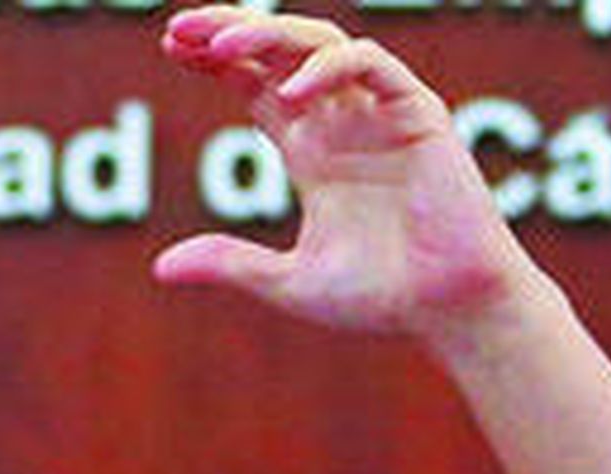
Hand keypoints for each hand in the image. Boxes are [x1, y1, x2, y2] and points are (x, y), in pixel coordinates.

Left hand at [155, 7, 531, 337]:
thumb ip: (231, 266)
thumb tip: (159, 268)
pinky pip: (371, 65)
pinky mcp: (417, 114)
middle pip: (279, 51)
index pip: (256, 82)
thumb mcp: (289, 283)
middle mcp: (341, 122)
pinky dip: (330, 68)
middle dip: (231, 31)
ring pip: (320, 43)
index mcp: (311, 151)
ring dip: (270, 35)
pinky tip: (290, 94)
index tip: (171, 46)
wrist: (450, 308)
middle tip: (180, 28)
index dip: (217, 58)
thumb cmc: (381, 297)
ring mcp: (378, 113)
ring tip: (221, 44)